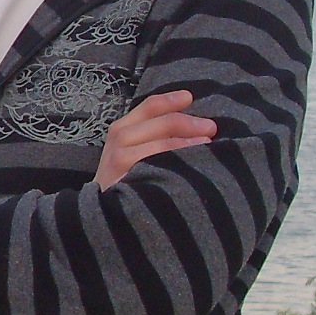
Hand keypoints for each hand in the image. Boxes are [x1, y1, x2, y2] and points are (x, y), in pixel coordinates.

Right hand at [95, 90, 216, 188]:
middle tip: (211, 128)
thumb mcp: (133, 154)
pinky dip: (175, 164)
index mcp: (122, 129)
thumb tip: (195, 127)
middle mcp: (119, 140)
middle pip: (161, 122)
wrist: (103, 216)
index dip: (172, 100)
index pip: (150, 107)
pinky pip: (156, 166)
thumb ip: (155, 137)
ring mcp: (120, 159)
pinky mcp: (125, 180)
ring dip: (187, 143)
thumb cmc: (124, 182)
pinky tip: (190, 168)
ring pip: (161, 144)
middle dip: (189, 122)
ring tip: (207, 145)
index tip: (190, 98)